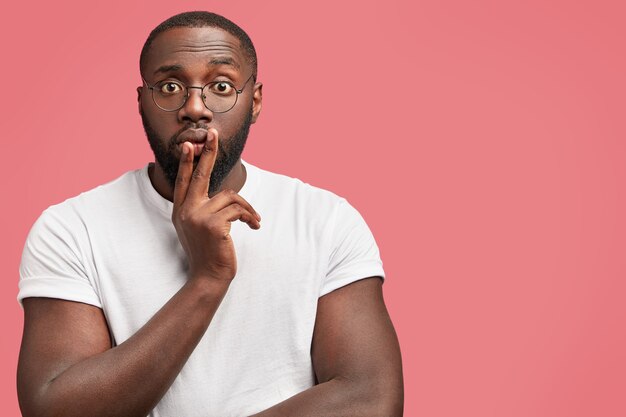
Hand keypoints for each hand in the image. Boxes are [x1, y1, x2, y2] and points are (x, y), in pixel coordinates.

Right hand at [171, 128, 260, 283]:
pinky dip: (250, 217)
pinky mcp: (213, 225)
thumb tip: (223, 194)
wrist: (209, 277)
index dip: (186, 162)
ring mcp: (198, 217)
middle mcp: (186, 211)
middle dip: (208, 153)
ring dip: (246, 208)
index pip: (183, 181)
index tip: (188, 145)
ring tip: (254, 221)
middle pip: (199, 175)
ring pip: (230, 196)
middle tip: (213, 134)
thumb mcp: (200, 228)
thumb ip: (203, 209)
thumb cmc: (209, 253)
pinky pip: (238, 210)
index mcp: (181, 211)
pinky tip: (254, 227)